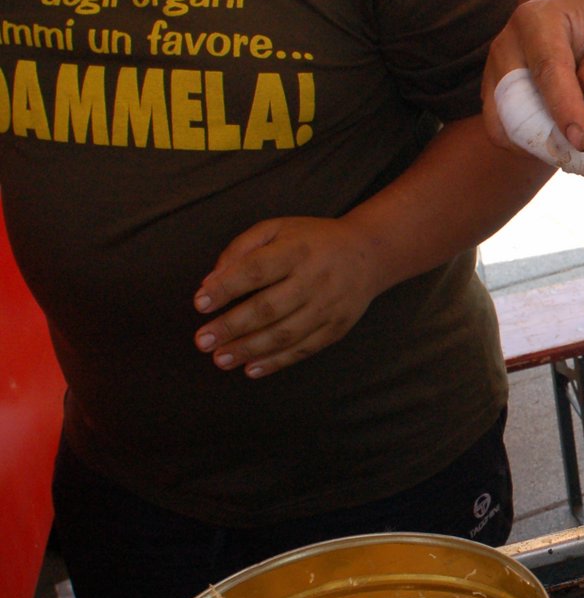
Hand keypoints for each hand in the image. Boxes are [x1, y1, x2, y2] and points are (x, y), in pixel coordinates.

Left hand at [192, 216, 383, 378]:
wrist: (369, 254)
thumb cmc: (312, 240)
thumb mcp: (276, 229)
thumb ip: (241, 249)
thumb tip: (210, 282)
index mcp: (297, 250)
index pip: (257, 270)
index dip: (227, 288)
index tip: (200, 303)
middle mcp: (315, 279)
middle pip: (269, 308)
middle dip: (232, 327)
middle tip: (202, 341)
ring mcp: (329, 306)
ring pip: (285, 334)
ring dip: (250, 349)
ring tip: (220, 358)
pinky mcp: (337, 327)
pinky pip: (304, 349)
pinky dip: (277, 362)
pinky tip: (251, 369)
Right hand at [481, 0, 583, 153]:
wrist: (580, 20)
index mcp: (539, 20)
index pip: (549, 69)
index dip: (565, 108)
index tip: (582, 140)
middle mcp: (508, 44)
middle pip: (516, 102)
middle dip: (546, 134)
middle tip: (583, 150)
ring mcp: (496, 71)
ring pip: (504, 123)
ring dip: (538, 143)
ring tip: (574, 147)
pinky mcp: (495, 95)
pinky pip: (505, 131)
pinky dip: (531, 145)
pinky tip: (559, 143)